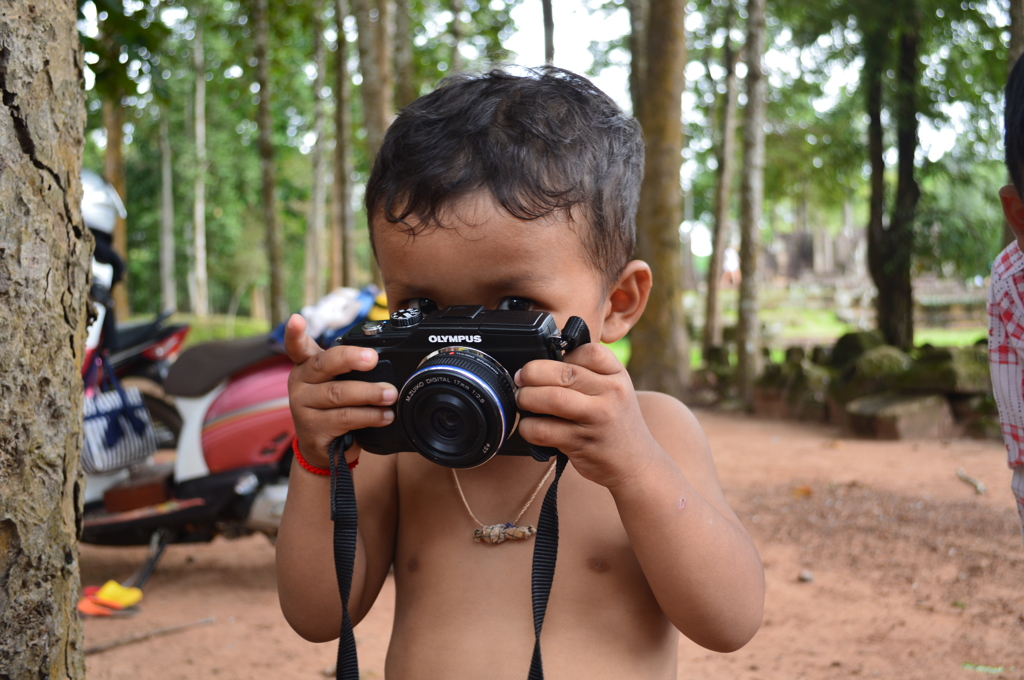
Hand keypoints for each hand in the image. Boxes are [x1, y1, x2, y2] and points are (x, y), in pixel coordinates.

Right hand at [284, 314, 396, 468]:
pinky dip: (369, 416)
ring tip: (390, 395)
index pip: (298, 346)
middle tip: (372, 358)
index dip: (295, 333)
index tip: (296, 320)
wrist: (323, 448)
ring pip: (338, 394)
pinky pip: (345, 418)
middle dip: (351, 358)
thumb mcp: (338, 383)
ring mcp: (302, 406)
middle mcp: (300, 382)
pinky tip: (384, 416)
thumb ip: (349, 369)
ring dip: (369, 393)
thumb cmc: (334, 407)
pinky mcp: (312, 428)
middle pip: (324, 365)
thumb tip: (382, 358)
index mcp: (307, 365)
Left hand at [514, 343, 659, 488]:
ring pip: (551, 399)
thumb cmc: (614, 421)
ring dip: (526, 398)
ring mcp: (597, 419)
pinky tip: (530, 427)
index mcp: (617, 375)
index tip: (547, 365)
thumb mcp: (613, 390)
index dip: (559, 354)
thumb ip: (587, 373)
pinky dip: (528, 427)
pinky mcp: (581, 443)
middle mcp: (611, 393)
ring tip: (523, 401)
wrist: (636, 463)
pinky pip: (543, 430)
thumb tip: (540, 364)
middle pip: (563, 372)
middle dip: (532, 373)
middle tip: (521, 379)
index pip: (586, 350)